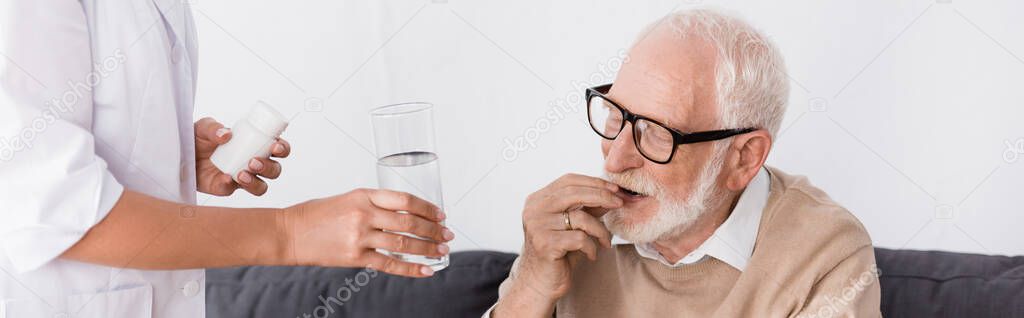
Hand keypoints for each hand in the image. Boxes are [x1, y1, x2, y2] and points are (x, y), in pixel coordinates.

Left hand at [194, 117, 290, 195]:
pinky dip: (229, 184)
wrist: (178, 155)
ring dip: (256, 182)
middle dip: (269, 167)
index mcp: (255, 145)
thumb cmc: (197, 139)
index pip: (278, 148)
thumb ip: (213, 128)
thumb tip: (226, 135)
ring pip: (261, 186)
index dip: (283, 148)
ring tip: (241, 174)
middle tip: (253, 161)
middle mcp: (252, 163)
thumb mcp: (203, 127)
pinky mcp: (225, 188)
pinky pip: (232, 190)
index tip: (275, 146)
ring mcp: (241, 178)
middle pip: (274, 170)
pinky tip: (223, 177)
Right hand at [282, 188, 454, 276]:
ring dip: (427, 248)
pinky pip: (390, 264)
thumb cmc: (316, 215)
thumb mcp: (348, 199)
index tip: (440, 215)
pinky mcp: (355, 257)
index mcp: (364, 195)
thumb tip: (405, 214)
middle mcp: (364, 214)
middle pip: (409, 222)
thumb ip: (375, 204)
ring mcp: (360, 236)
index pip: (405, 199)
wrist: (289, 233)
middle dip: (433, 230)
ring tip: (441, 251)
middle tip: (447, 235)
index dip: (427, 208)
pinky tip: (425, 271)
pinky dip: (410, 269)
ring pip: (404, 244)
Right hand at [514, 174, 621, 300]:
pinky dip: (592, 247)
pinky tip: (591, 255)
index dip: (593, 182)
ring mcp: (538, 226)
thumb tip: (611, 193)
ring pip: (581, 217)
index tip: (614, 189)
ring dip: (600, 230)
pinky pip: (580, 238)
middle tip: (619, 204)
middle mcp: (534, 210)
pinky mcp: (545, 244)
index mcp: (537, 200)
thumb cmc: (558, 254)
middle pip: (574, 193)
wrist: (540, 284)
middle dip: (602, 197)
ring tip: (605, 242)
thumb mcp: (574, 226)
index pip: (568, 181)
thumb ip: (587, 208)